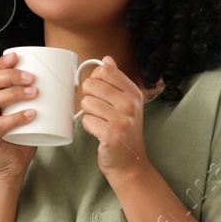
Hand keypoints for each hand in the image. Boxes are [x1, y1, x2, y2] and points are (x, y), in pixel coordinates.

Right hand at [0, 50, 37, 181]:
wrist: (10, 170)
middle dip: (10, 76)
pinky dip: (15, 118)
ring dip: (14, 93)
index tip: (17, 56)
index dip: (1, 63)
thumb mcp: (27, 116)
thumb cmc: (20, 141)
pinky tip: (30, 114)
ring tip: (34, 93)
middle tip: (31, 77)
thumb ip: (37, 102)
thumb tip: (63, 87)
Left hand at [78, 56, 151, 179]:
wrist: (129, 162)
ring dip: (88, 114)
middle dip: (89, 98)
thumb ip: (116, 80)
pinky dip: (88, 127)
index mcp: (133, 92)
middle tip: (99, 111)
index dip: (95, 79)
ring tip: (100, 122)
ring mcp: (122, 120)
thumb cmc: (124, 131)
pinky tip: (99, 132)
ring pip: (86, 103)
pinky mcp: (111, 135)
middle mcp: (130, 104)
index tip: (98, 91)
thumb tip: (107, 59)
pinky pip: (86, 121)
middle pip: (91, 85)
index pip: (105, 71)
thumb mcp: (126, 103)